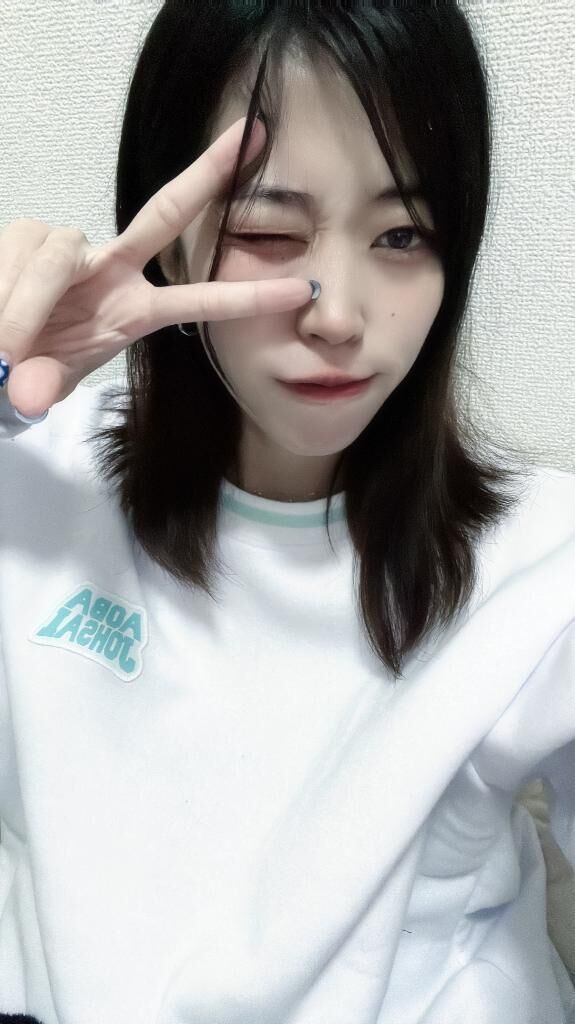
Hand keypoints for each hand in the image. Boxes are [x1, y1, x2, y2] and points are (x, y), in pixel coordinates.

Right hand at [0, 116, 312, 417]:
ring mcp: (72, 250)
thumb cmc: (23, 370)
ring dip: (31, 303)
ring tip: (8, 347)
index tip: (303, 290)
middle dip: (209, 176)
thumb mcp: (45, 383)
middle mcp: (112, 270)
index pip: (200, 299)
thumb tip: (25, 396)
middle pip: (165, 214)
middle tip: (251, 134)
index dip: (249, 295)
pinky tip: (0, 328)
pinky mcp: (27, 236)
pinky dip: (9, 292)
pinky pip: (25, 250)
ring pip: (63, 251)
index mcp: (134, 311)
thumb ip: (43, 384)